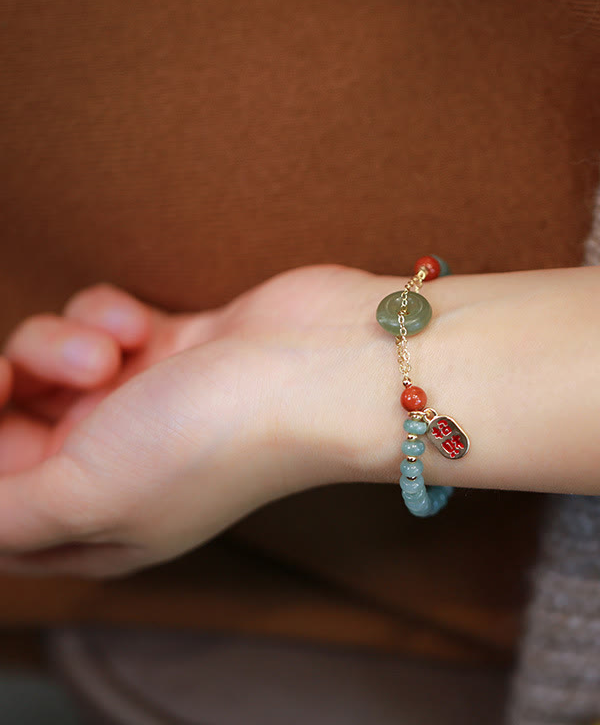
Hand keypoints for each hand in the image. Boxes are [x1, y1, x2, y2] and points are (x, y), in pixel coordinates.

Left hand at [0, 265, 391, 576]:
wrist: (322, 368)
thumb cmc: (214, 441)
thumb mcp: (85, 498)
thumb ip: (0, 511)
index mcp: (94, 526)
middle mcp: (114, 468)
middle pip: (8, 429)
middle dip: (6, 390)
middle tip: (10, 375)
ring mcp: (141, 403)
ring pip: (45, 364)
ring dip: (61, 346)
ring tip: (113, 352)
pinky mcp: (165, 345)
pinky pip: (95, 323)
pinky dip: (105, 316)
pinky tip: (138, 326)